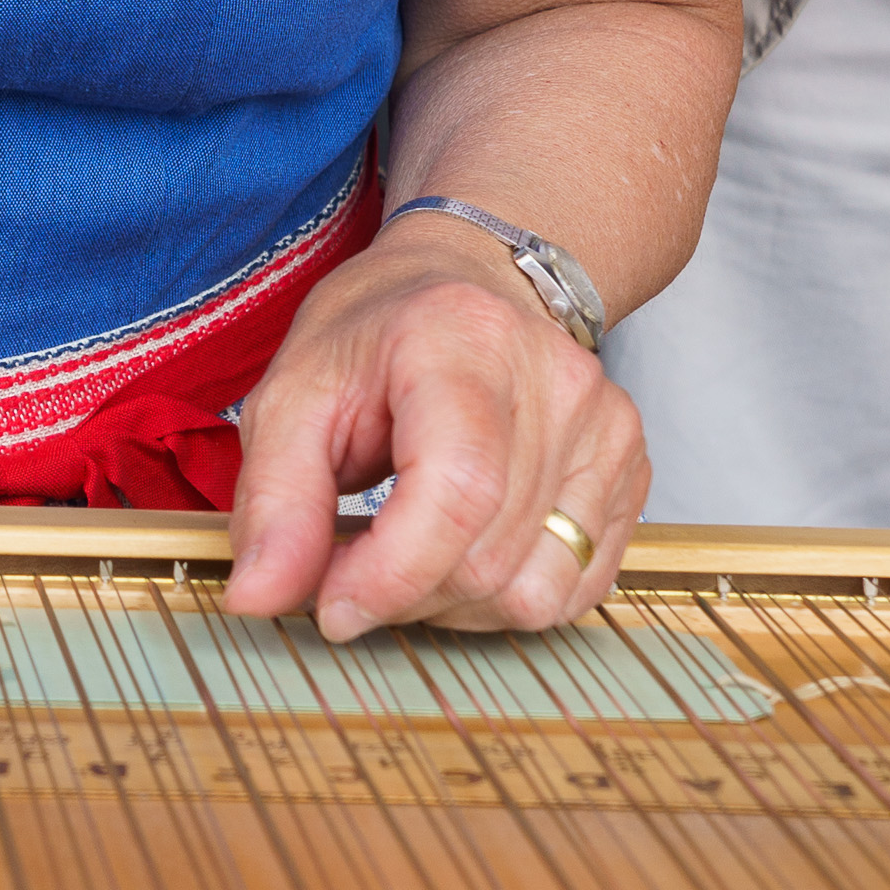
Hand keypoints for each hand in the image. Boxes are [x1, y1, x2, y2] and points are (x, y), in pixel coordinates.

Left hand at [223, 217, 646, 640]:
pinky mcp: (631, 466)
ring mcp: (606, 424)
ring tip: (410, 552)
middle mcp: (555, 379)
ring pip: (536, 591)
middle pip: (489, 557)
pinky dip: (509, 597)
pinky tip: (464, 549)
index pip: (456, 493)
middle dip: (404, 594)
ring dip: (455, 604)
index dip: (390, 576)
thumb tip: (258, 596)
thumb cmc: (376, 337)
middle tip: (352, 569)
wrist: (467, 283)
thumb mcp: (293, 394)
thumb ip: (276, 499)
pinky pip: (577, 587)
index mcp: (463, 342)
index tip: (332, 606)